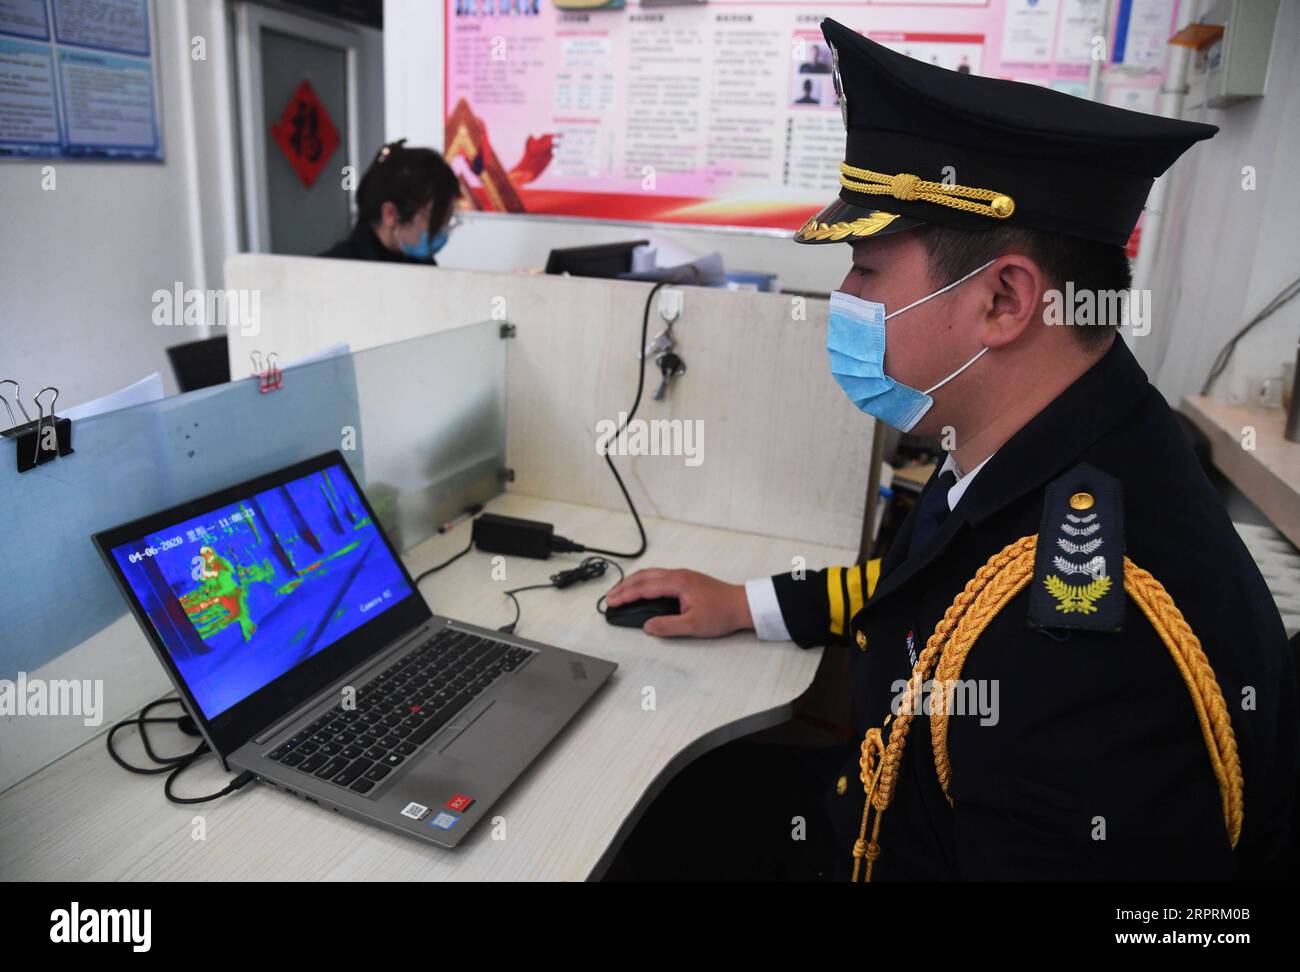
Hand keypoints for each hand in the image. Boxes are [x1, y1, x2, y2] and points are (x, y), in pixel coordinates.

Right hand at [604, 568, 753, 637]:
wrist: (743, 605)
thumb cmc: (722, 613)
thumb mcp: (693, 625)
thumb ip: (667, 626)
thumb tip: (647, 627)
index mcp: (677, 583)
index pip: (644, 587)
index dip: (626, 595)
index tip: (612, 602)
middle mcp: (678, 575)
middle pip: (644, 576)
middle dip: (624, 586)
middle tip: (609, 597)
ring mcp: (682, 575)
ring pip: (651, 574)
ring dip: (633, 582)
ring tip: (620, 592)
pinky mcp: (686, 579)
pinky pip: (659, 576)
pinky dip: (644, 582)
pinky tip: (641, 589)